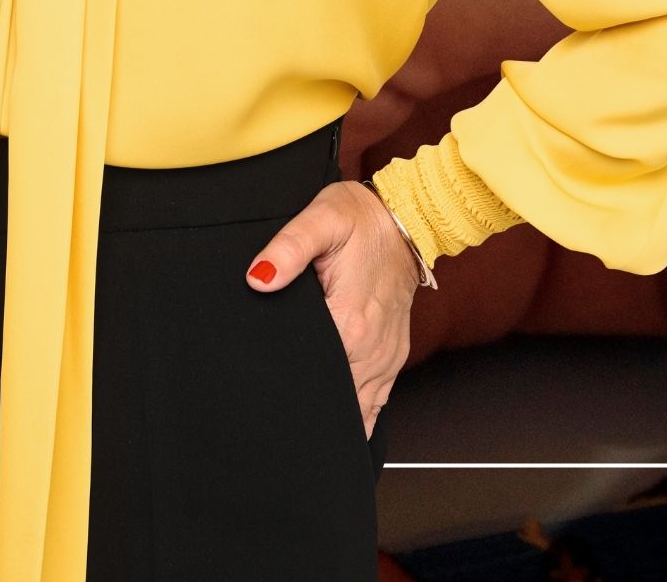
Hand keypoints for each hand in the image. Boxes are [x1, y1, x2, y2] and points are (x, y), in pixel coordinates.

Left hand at [245, 182, 422, 438]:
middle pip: (335, 400)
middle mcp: (370, 349)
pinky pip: (379, 398)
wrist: (407, 216)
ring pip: (361, 408)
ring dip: (337, 425)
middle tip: (275, 442)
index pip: (313, 378)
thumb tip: (259, 278)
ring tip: (306, 450)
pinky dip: (363, 417)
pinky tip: (346, 434)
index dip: (288, 397)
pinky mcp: (393, 353)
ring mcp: (385, 355)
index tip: (266, 417)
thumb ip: (288, 248)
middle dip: (308, 419)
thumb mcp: (321, 220)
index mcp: (349, 324)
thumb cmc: (361, 218)